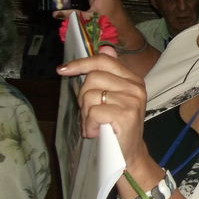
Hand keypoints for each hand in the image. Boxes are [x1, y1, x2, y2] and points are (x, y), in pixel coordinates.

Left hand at [56, 53, 152, 173]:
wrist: (129, 153)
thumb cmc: (116, 125)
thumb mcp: (113, 96)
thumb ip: (108, 73)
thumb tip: (105, 46)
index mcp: (132, 79)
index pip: (104, 60)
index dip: (81, 63)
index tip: (62, 70)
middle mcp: (135, 87)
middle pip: (93, 78)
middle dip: (83, 97)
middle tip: (89, 114)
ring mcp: (132, 100)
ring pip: (90, 95)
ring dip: (85, 114)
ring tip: (94, 124)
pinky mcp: (126, 115)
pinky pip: (94, 111)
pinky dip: (90, 124)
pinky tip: (96, 131)